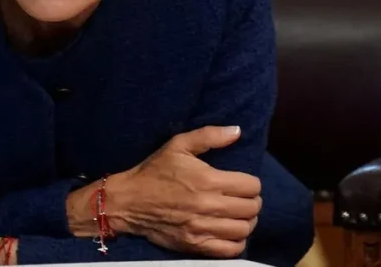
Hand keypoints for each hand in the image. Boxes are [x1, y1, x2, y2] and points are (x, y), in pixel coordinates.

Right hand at [106, 126, 261, 256]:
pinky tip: (230, 231)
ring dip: (246, 221)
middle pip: (252, 209)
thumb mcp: (178, 145)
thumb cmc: (154, 171)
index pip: (251, 186)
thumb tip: (237, 131)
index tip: (244, 183)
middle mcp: (208, 205)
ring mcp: (202, 228)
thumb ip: (209, 136)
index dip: (252, 184)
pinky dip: (237, 242)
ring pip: (244, 229)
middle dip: (252, 202)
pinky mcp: (195, 245)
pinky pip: (231, 249)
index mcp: (208, 180)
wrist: (128, 201)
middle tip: (243, 198)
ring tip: (238, 215)